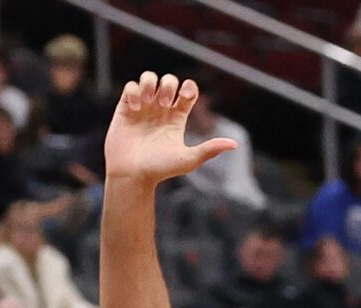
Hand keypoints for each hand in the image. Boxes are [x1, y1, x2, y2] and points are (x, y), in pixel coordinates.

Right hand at [104, 73, 238, 186]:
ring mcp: (143, 108)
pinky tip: (135, 108)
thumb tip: (235, 144)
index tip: (185, 97)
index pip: (187, 92)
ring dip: (150, 83)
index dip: (188, 87)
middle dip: (168, 85)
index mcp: (177, 118)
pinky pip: (130, 87)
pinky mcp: (125, 109)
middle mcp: (160, 110)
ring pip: (149, 78)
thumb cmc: (160, 170)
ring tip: (148, 101)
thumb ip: (209, 149)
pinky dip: (134, 91)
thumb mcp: (188, 159)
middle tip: (164, 105)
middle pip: (169, 81)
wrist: (133, 175)